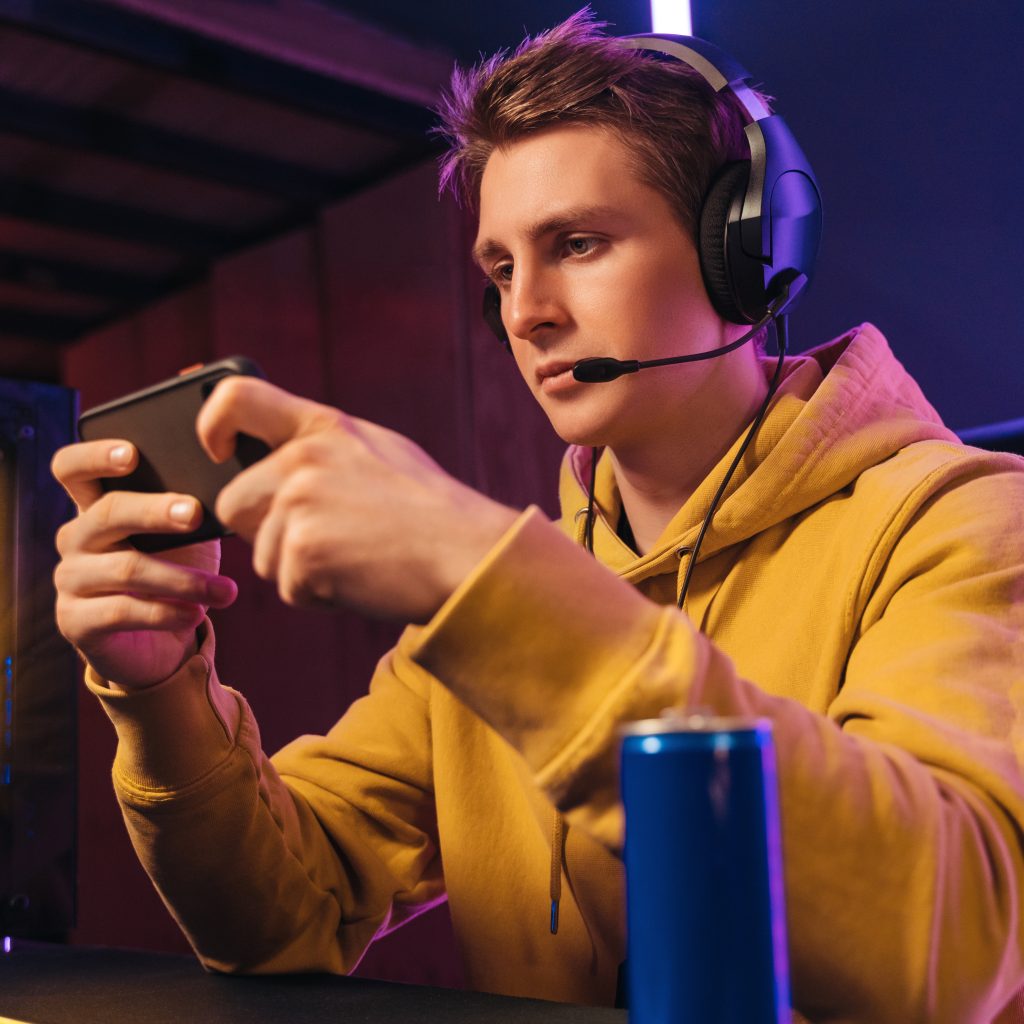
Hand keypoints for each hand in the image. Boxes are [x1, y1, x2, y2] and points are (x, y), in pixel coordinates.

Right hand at [51, 440, 237, 688]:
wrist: (161, 641)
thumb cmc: (176, 570)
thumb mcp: (186, 537)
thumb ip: (191, 509)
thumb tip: (228, 490)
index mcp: (95, 506)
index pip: (72, 469)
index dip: (95, 456)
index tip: (132, 454)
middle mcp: (74, 538)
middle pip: (107, 513)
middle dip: (156, 511)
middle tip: (196, 514)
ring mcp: (69, 580)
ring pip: (126, 568)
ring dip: (183, 579)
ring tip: (225, 590)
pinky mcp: (74, 621)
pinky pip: (122, 611)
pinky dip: (167, 613)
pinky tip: (196, 614)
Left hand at [197, 377, 517, 621]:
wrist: (468, 554)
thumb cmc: (431, 511)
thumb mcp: (379, 453)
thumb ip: (325, 450)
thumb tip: (280, 462)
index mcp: (322, 427)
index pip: (237, 397)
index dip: (212, 423)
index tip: (215, 450)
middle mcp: (302, 459)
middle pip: (234, 504)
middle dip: (265, 532)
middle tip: (325, 542)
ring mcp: (299, 505)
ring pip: (262, 555)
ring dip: (300, 570)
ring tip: (359, 558)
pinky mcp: (302, 552)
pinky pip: (288, 587)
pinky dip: (321, 595)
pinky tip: (363, 578)